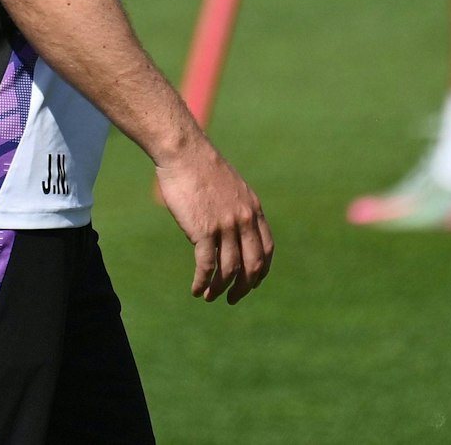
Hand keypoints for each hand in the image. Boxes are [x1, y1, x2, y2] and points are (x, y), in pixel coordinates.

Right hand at [154, 140, 273, 304]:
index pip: (267, 249)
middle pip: (252, 265)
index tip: (251, 282)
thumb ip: (236, 207)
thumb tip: (231, 225)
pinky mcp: (204, 230)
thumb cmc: (200, 166)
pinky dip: (203, 282)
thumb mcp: (230, 186)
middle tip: (232, 299)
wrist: (184, 152)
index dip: (261, 271)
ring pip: (229, 270)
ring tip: (209, 296)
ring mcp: (225, 226)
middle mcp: (244, 220)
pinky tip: (196, 289)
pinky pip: (207, 266)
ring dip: (220, 289)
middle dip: (244, 287)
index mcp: (253, 209)